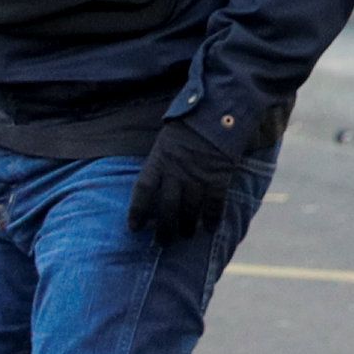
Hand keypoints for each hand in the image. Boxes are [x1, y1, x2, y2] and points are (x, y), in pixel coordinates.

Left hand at [126, 114, 248, 242]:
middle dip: (164, 228)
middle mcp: (177, 171)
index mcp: (159, 159)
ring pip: (190, 210)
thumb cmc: (189, 125)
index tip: (134, 228)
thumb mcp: (165, 140)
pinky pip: (215, 204)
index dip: (137, 211)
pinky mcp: (219, 177)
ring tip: (185, 235)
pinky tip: (210, 229)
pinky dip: (212, 218)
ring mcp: (199, 175)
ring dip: (187, 226)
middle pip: (167, 207)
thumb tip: (153, 186)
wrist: (220, 111)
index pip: (143, 189)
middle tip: (163, 242)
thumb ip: (159, 162)